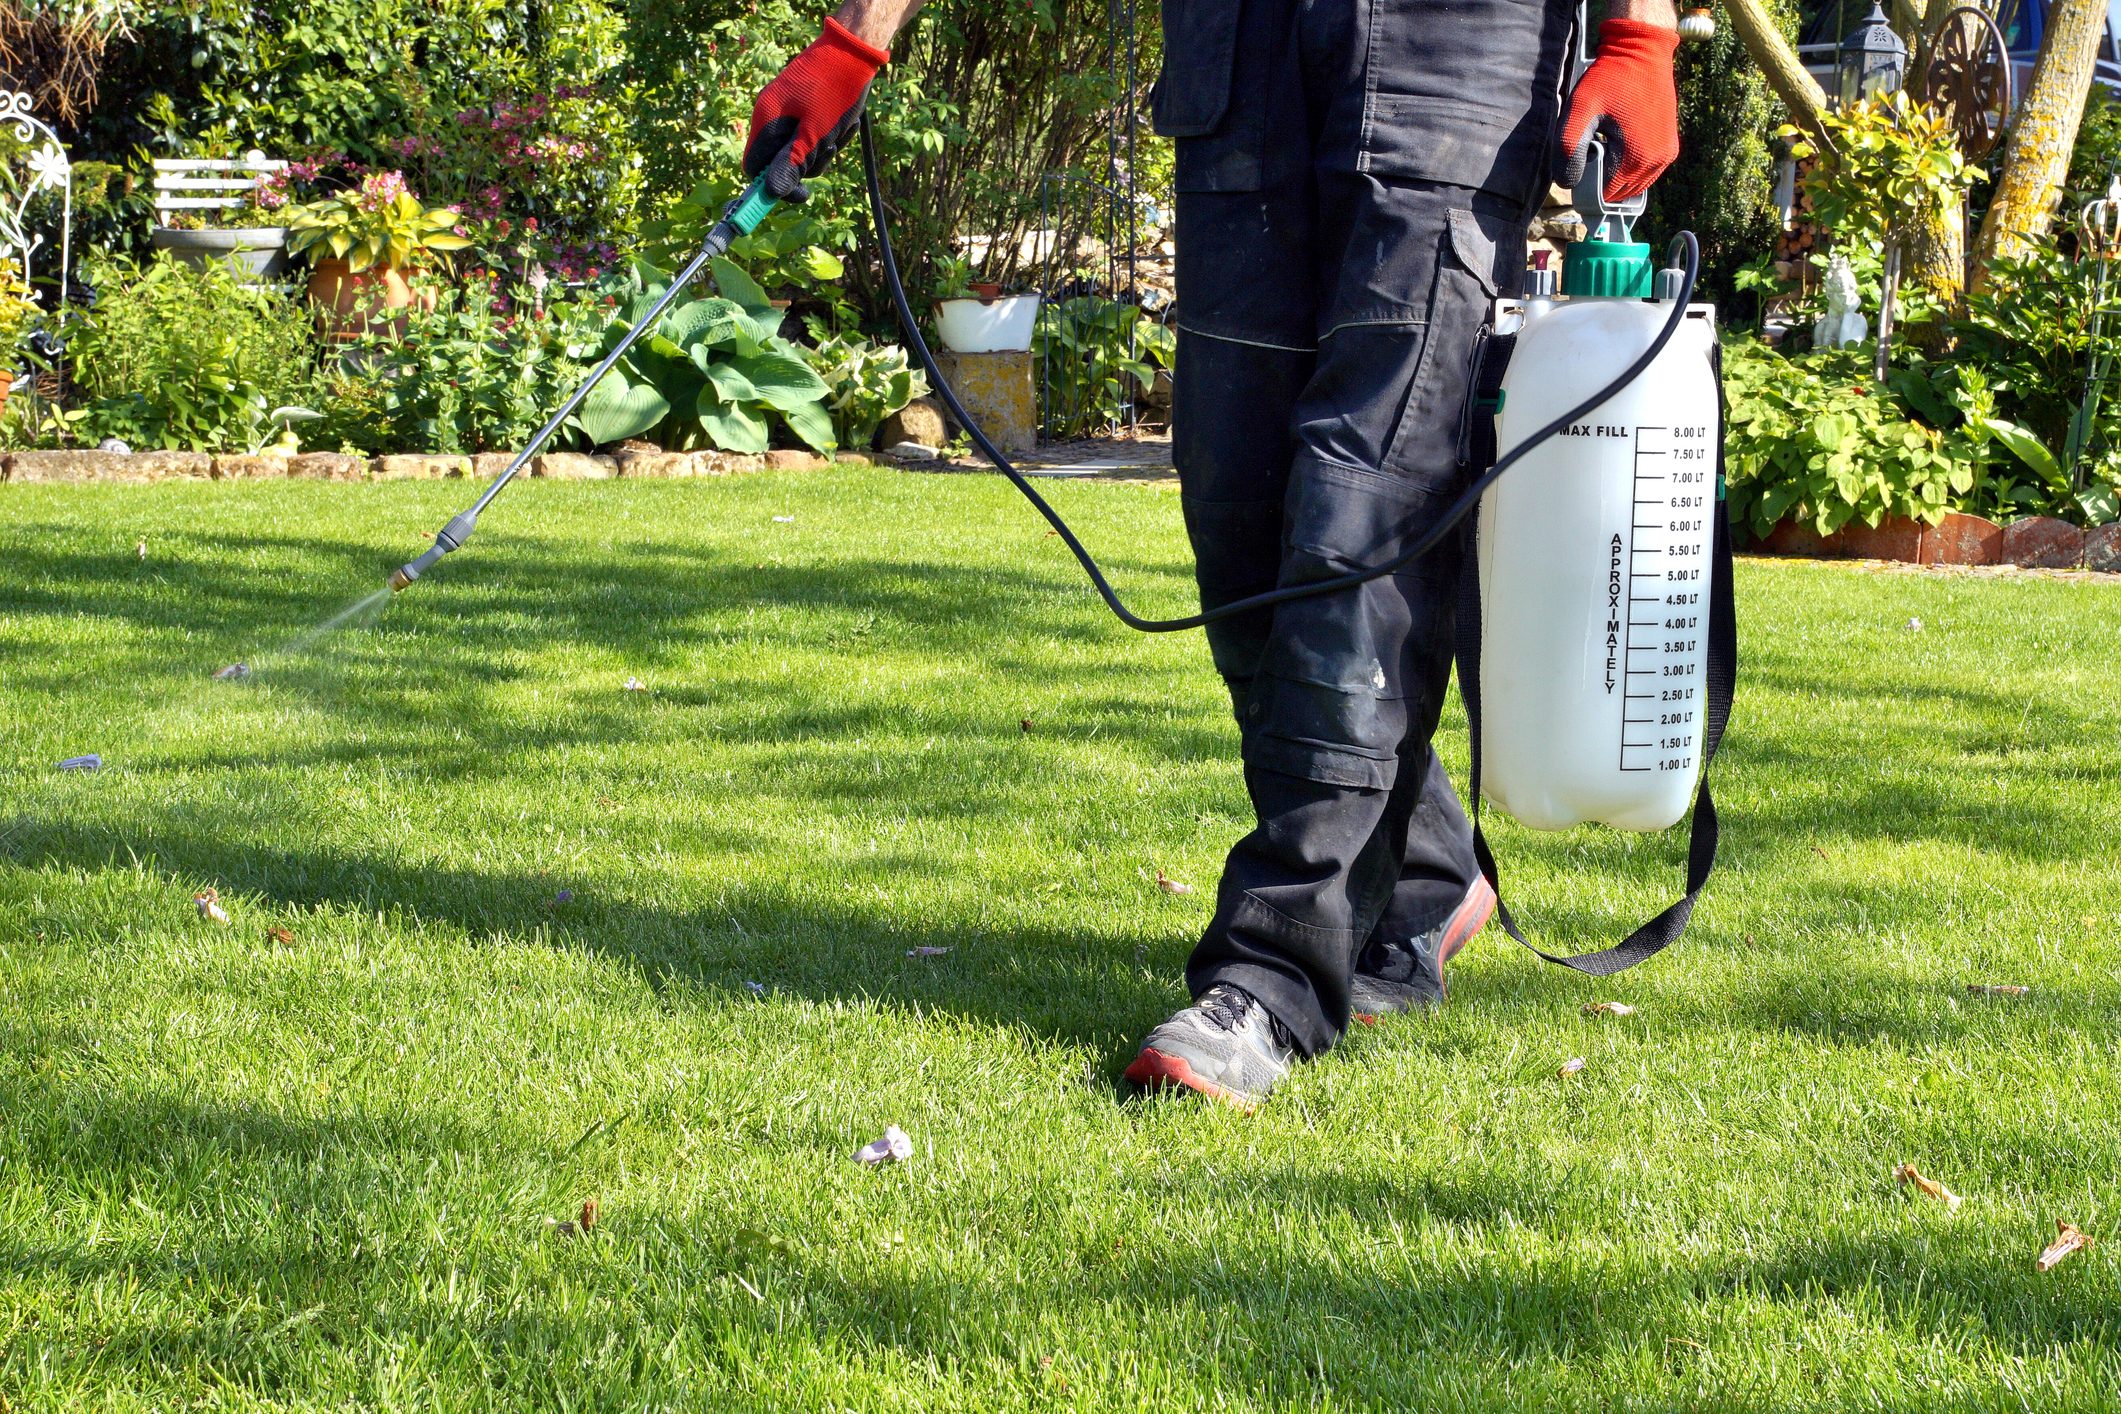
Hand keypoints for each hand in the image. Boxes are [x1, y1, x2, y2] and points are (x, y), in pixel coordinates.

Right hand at [743, 17, 891, 202]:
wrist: (855, 49)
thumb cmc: (836, 89)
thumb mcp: (816, 132)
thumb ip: (792, 162)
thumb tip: (771, 191)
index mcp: (766, 119)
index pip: (755, 167)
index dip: (774, 186)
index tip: (803, 194)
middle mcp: (769, 113)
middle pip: (778, 160)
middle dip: (807, 163)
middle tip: (830, 147)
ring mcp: (784, 109)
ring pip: (796, 149)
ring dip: (821, 150)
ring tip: (840, 132)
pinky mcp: (800, 106)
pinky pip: (807, 134)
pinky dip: (825, 136)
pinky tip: (844, 124)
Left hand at [1555, 18, 1680, 204]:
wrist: (1642, 52)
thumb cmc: (1609, 79)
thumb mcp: (1579, 111)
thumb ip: (1568, 150)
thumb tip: (1568, 184)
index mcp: (1635, 160)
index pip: (1603, 195)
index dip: (1585, 184)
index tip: (1579, 159)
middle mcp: (1656, 162)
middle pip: (1619, 192)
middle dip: (1601, 180)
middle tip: (1590, 148)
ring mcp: (1666, 155)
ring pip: (1633, 185)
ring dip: (1615, 174)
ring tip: (1604, 143)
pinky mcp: (1670, 146)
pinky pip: (1646, 172)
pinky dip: (1630, 166)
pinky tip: (1618, 144)